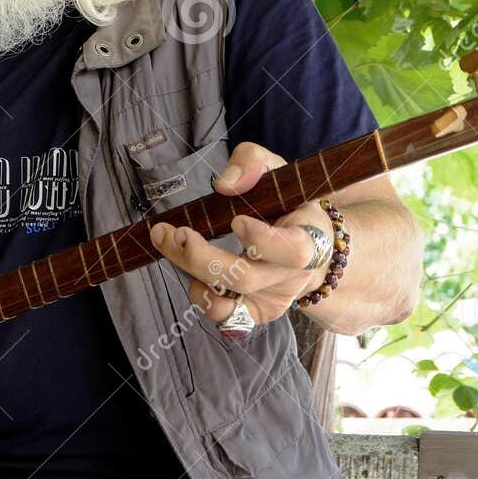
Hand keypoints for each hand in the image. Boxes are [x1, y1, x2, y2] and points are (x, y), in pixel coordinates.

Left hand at [147, 141, 325, 330]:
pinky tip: (191, 273)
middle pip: (246, 278)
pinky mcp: (259, 312)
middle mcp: (293, 275)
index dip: (263, 240)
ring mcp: (275, 297)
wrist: (309, 243)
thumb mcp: (276, 170)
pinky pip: (225, 315)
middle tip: (173, 233)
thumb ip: (252, 163)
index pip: (294, 251)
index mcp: (309, 238)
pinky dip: (201, 297)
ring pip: (229, 300)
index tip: (236, 220)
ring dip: (191, 272)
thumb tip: (225, 183)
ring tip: (168, 243)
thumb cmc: (288, 202)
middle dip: (202, 257)